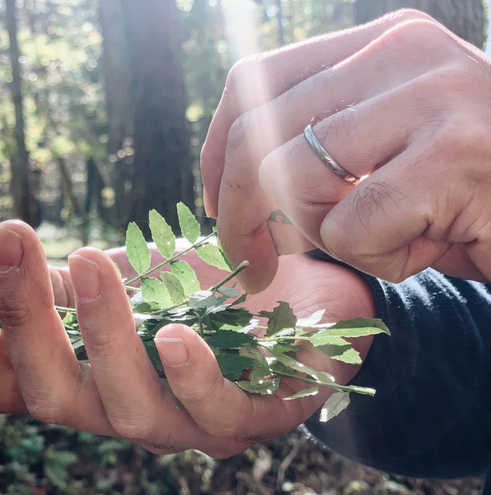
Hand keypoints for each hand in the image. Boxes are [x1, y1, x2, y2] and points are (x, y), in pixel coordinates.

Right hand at [0, 220, 374, 457]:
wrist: (306, 291)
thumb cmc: (207, 289)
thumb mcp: (130, 278)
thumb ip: (72, 284)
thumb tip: (4, 261)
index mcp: (92, 383)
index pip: (12, 382)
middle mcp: (129, 416)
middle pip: (54, 397)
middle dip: (26, 321)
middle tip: (11, 243)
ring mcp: (192, 426)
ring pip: (129, 407)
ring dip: (103, 334)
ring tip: (87, 262)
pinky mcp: (258, 417)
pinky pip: (218, 413)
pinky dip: (193, 375)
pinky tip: (173, 332)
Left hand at [201, 9, 490, 291]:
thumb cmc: (466, 196)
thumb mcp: (384, 154)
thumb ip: (317, 144)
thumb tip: (226, 180)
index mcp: (381, 44)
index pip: (255, 82)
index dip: (216, 150)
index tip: (214, 203)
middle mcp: (405, 53)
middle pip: (257, 134)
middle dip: (237, 213)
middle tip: (252, 265)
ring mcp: (434, 97)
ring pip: (293, 178)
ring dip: (320, 233)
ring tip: (382, 238)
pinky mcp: (454, 156)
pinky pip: (350, 226)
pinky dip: (375, 257)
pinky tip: (428, 246)